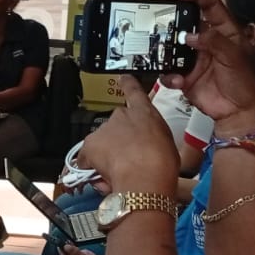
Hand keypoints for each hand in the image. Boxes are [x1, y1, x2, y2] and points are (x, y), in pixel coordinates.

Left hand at [77, 75, 179, 194]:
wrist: (145, 174)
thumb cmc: (162, 163)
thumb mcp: (167, 145)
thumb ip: (154, 139)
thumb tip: (150, 148)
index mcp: (145, 112)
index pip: (134, 91)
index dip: (128, 84)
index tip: (123, 79)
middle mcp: (122, 115)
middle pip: (116, 124)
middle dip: (118, 140)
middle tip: (128, 159)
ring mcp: (104, 128)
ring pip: (102, 141)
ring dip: (106, 154)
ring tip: (118, 172)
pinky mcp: (90, 144)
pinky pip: (87, 156)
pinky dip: (90, 165)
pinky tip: (101, 176)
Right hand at [167, 0, 254, 129]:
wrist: (239, 112)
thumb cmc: (246, 83)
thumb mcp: (236, 57)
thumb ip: (214, 41)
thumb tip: (192, 35)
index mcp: (226, 33)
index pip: (212, 8)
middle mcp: (209, 44)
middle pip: (188, 25)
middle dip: (176, 23)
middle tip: (166, 22)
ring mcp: (196, 60)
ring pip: (175, 48)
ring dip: (169, 51)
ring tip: (168, 54)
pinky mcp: (186, 77)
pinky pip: (170, 72)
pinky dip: (170, 76)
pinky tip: (178, 80)